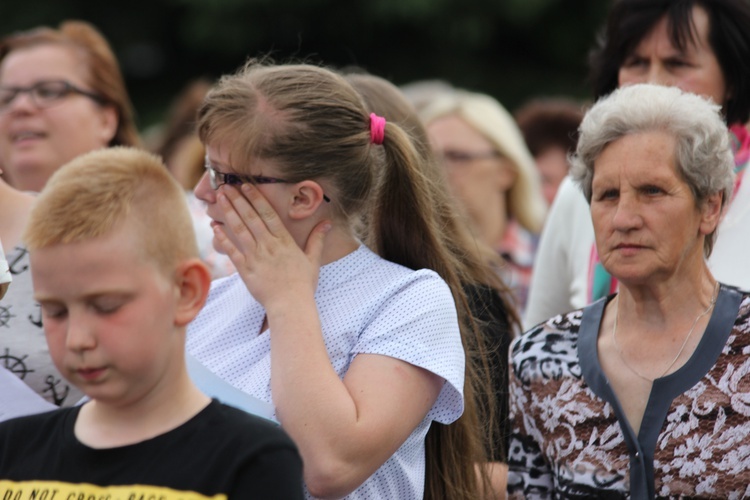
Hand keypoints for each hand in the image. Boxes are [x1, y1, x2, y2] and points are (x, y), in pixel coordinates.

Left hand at [213, 183, 330, 310]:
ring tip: (219, 199)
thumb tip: (327, 223)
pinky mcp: (245, 269)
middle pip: (250, 217)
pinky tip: (214, 227)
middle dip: (237, 200)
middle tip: (225, 186)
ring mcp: (256, 256)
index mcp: (284, 240)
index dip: (256, 198)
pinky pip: (231, 251)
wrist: (290, 305)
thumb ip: (317, 239)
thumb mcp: (313, 259)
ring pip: (239, 230)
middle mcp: (269, 245)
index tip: (245, 186)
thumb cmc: (303, 284)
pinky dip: (222, 238)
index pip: (268, 214)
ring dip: (228, 212)